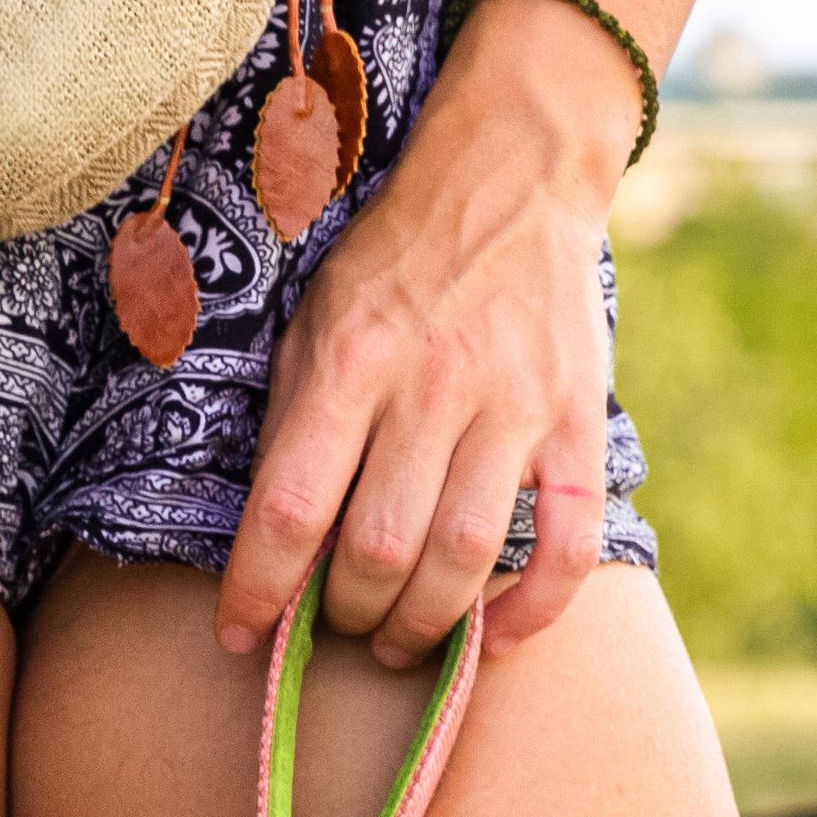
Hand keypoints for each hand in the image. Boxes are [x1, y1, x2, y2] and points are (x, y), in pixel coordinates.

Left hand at [214, 3, 632, 669]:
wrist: (512, 174)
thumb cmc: (388, 262)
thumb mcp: (310, 319)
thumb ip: (292, 422)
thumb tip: (267, 540)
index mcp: (348, 361)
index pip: (290, 507)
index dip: (258, 590)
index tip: (240, 637)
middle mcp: (431, 385)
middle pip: (378, 548)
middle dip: (344, 615)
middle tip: (332, 628)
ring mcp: (513, 404)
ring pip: (464, 557)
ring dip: (422, 624)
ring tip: (395, 642)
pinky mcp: (576, 417)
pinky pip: (568, 538)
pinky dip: (534, 608)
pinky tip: (495, 639)